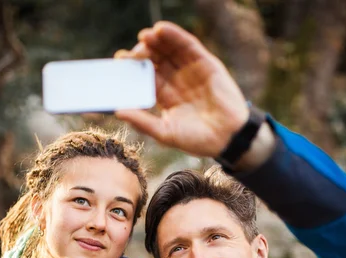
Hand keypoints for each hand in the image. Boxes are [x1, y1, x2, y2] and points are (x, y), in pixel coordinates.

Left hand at [115, 21, 248, 157]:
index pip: (146, 77)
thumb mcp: (165, 133)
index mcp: (165, 96)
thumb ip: (142, 122)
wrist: (227, 138)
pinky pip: (187, 45)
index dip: (133, 69)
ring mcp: (190, 70)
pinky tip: (160, 30)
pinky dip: (174, 35)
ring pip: (169, 49)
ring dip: (155, 40)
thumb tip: (118, 111)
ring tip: (143, 36)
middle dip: (142, 53)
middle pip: (155, 60)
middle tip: (130, 53)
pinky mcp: (205, 62)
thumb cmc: (197, 140)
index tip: (119, 63)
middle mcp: (176, 80)